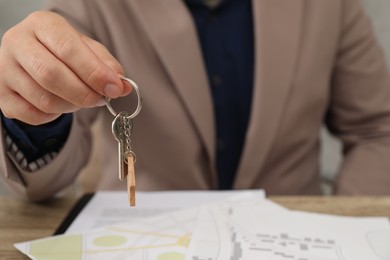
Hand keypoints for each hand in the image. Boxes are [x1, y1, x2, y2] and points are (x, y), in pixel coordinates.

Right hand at [0, 11, 130, 124]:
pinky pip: (34, 116)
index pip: (67, 48)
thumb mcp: (87, 50)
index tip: (115, 88)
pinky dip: (54, 116)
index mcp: (42, 24)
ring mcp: (4, 70)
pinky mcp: (1, 95)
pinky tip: (60, 104)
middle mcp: (17, 42)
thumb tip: (123, 86)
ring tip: (80, 98)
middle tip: (101, 100)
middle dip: (84, 93)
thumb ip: (106, 65)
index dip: (94, 72)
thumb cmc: (63, 52)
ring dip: (71, 106)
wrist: (31, 58)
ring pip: (45, 100)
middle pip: (52, 75)